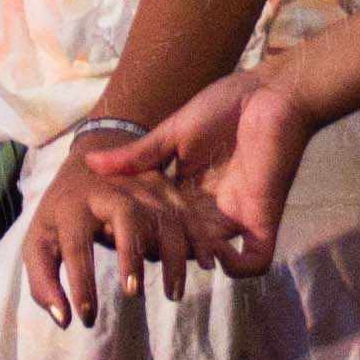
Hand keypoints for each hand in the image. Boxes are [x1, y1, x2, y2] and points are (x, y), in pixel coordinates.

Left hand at [23, 140, 205, 326]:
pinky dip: (200, 238)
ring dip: (172, 256)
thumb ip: (42, 283)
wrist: (87, 161)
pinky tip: (206, 265)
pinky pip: (188, 213)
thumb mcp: (39, 243)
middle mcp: (108, 191)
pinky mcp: (166, 186)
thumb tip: (64, 320)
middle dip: (131, 256)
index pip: (75, 245)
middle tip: (133, 293)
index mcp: (71, 204)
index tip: (87, 318)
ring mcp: (141, 185)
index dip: (80, 283)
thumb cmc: (61, 215)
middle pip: (126, 217)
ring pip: (164, 217)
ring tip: (172, 293)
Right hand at [90, 68, 314, 278]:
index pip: (157, 223)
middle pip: (179, 246)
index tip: (115, 233)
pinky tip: (216, 255)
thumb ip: (136, 156)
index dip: (137, 234)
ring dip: (192, 262)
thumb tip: (86, 161)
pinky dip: (236, 266)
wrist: (272, 92)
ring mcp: (236, 215)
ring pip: (210, 259)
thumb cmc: (226, 105)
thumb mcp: (172, 133)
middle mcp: (208, 208)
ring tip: (173, 254)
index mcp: (186, 190)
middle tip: (140, 253)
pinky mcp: (262, 217)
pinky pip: (254, 260)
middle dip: (160, 254)